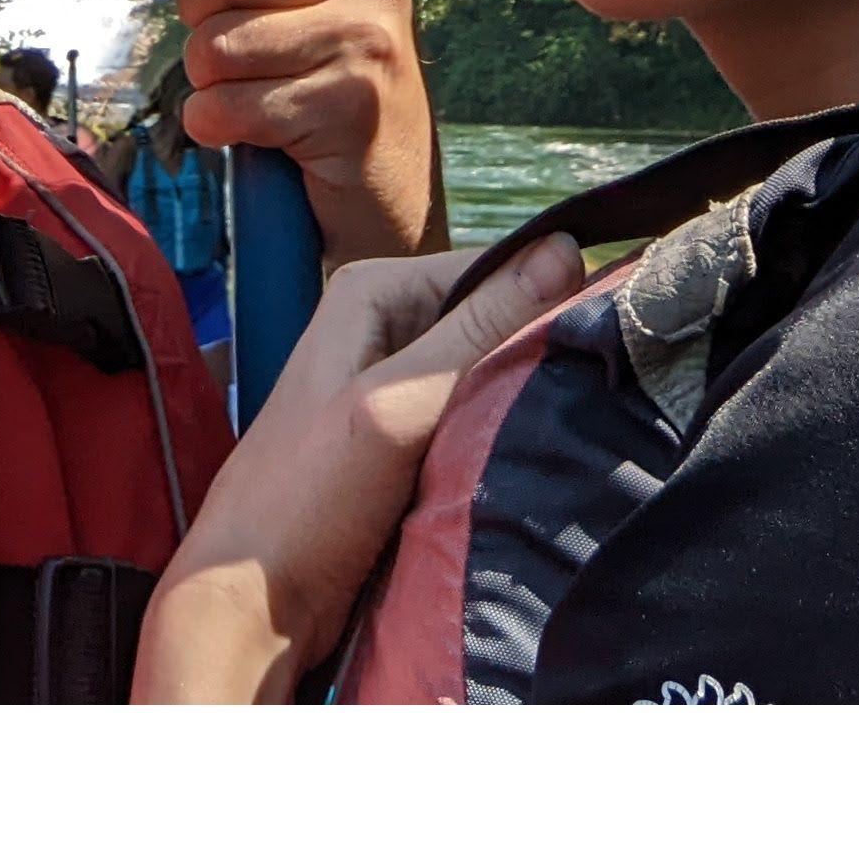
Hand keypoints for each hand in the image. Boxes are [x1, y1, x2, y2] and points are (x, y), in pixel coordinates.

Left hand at [133, 232, 586, 701]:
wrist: (253, 610)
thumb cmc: (305, 502)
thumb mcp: (395, 406)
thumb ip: (476, 331)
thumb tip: (566, 250)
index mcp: (371, 293)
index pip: (491, 268)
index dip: (548, 296)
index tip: (605, 331)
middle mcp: (383, 328)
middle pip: (491, 322)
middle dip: (535, 350)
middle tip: (597, 386)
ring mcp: (394, 388)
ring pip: (488, 374)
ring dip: (524, 398)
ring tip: (578, 422)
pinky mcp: (406, 444)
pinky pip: (473, 421)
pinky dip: (502, 436)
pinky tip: (537, 455)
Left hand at [137, 0, 434, 262]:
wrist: (387, 187)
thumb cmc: (319, 82)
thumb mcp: (277, 9)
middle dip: (196, 11)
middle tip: (219, 39)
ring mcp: (366, 39)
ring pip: (220, 43)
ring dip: (205, 80)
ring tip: (241, 92)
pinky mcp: (350, 105)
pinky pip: (231, 105)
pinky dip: (213, 126)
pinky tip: (243, 130)